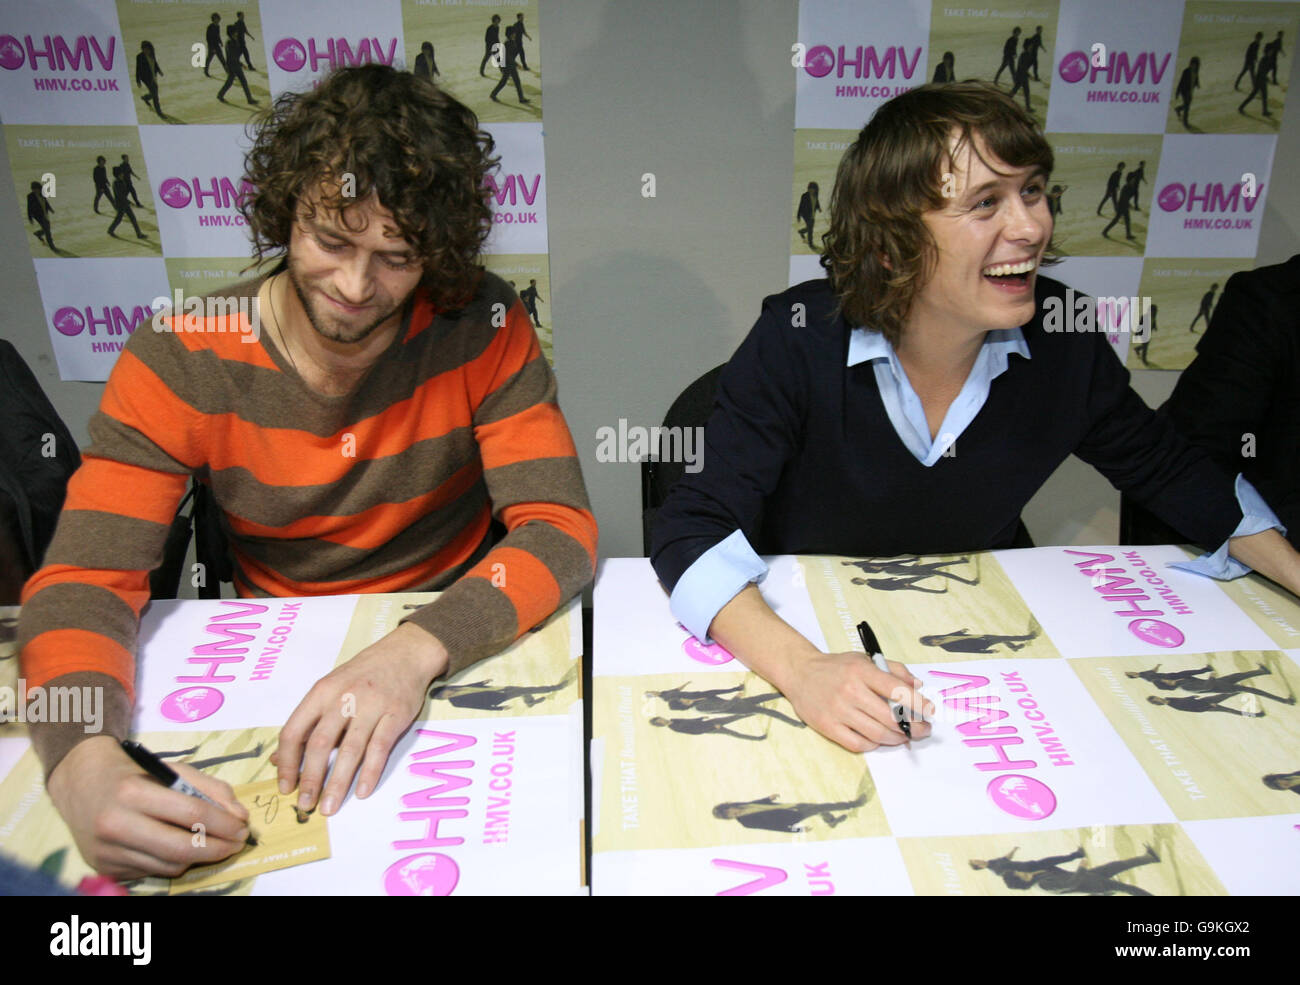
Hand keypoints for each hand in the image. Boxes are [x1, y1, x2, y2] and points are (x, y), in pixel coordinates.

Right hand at [46, 735, 250, 879]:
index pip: (191, 814)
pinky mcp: (104, 868)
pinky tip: (180, 848)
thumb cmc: (135, 773)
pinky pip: (153, 872)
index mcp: (132, 792)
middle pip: (181, 848)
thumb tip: (240, 817)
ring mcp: (107, 851)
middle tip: (237, 844)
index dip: (223, 824)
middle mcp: (115, 824)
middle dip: (217, 849)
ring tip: (213, 845)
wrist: (82, 783)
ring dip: (199, 858)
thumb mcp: (174, 770)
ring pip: (169, 866)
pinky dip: (174, 863)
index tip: (243, 828)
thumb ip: (211, 789)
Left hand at [272, 622, 448, 815]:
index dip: (287, 763)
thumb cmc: (362, 674)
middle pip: (320, 744)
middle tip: (305, 806)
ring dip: (338, 782)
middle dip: (311, 779)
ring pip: (350, 750)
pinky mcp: (396, 715)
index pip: (294, 731)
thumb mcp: (329, 690)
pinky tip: (362, 791)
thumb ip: (307, 723)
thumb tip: (278, 758)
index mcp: (321, 693)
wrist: (405, 653)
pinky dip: (370, 772)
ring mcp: (371, 706)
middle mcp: (343, 698)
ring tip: (330, 807)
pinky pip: (380, 748)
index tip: (286, 788)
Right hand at [782, 651, 933, 752]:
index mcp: (862, 671)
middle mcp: (850, 690)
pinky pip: (858, 744)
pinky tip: (879, 739)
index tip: (930, 712)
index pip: (897, 690)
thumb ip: (893, 670)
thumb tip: (917, 686)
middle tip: (923, 730)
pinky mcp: (827, 726)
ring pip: (877, 734)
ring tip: (904, 736)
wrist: (799, 672)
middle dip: (913, 727)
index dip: (918, 704)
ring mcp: (838, 710)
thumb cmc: (836, 667)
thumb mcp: (865, 660)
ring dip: (896, 738)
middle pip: (890, 718)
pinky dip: (874, 745)